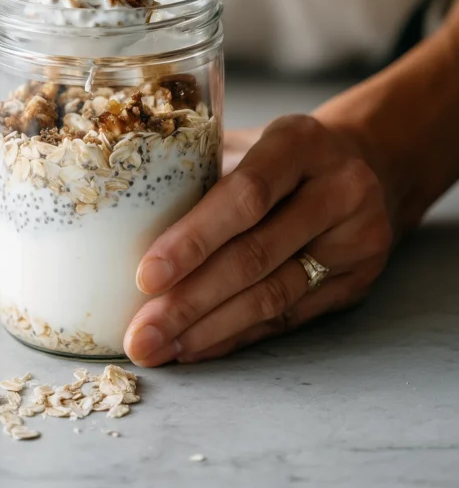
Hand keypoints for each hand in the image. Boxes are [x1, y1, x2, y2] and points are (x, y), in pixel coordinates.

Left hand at [124, 115, 393, 364]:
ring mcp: (355, 238)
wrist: (367, 166)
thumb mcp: (248, 140)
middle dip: (191, 300)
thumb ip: (201, 168)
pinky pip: (290, 317)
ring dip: (209, 328)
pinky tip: (198, 346)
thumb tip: (121, 217)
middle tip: (141, 334)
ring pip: (274, 295)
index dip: (194, 239)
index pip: (246, 195)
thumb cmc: (281, 154)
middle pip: (257, 254)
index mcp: (300, 142)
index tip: (145, 276)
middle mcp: (338, 188)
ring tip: (160, 347)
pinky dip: (238, 334)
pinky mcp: (357, 282)